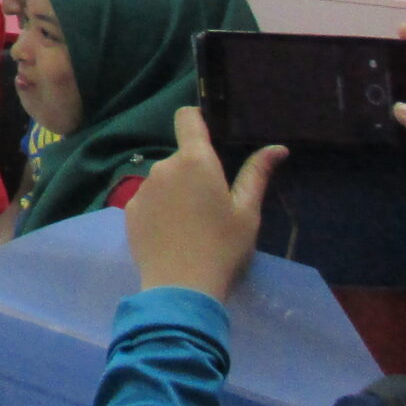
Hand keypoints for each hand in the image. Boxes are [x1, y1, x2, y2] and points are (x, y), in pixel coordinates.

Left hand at [125, 108, 284, 302]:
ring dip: (178, 191)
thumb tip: (277, 147)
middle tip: (214, 204)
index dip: (197, 120)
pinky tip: (174, 235)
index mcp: (195, 161)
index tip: (210, 135)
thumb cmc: (223, 247)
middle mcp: (163, 166)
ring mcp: (142, 188)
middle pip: (181, 157)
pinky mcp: (128, 209)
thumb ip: (257, 174)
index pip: (187, 118)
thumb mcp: (247, 212)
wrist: (182, 287)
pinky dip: (161, 209)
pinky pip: (149, 199)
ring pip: (164, 180)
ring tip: (194, 225)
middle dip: (195, 172)